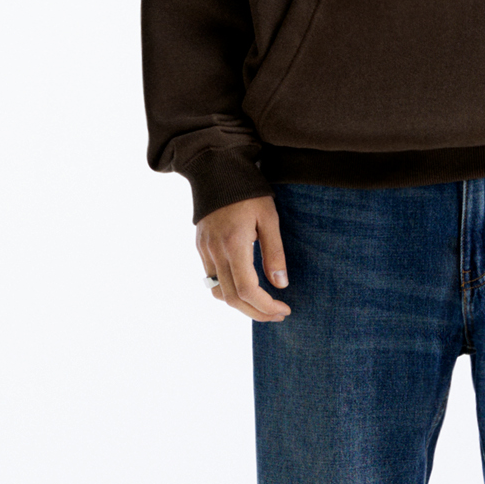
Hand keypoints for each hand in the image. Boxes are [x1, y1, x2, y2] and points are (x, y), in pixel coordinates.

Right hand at [195, 195, 290, 320]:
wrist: (216, 170)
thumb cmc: (248, 191)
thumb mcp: (269, 218)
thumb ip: (274, 253)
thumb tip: (281, 285)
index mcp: (234, 244)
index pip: (247, 290)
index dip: (265, 306)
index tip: (283, 309)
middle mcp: (215, 252)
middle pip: (232, 298)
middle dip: (257, 312)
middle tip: (278, 314)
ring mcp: (204, 250)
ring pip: (219, 293)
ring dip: (241, 305)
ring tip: (263, 305)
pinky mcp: (200, 247)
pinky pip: (212, 279)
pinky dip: (228, 291)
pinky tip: (245, 288)